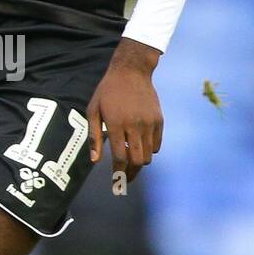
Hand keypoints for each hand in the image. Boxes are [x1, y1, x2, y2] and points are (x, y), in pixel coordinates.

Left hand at [87, 38, 163, 186]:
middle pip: (137, 160)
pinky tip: (140, 148)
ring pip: (149, 155)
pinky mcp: (159, 121)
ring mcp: (150, 123)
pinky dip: (150, 151)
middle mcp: (135, 126)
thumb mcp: (94, 111)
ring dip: (140, 163)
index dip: (118, 173)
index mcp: (117, 124)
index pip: (121, 157)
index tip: (115, 182)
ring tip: (131, 164)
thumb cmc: (108, 91)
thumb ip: (94, 137)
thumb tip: (95, 160)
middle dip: (130, 173)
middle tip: (124, 179)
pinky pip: (157, 145)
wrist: (131, 71)